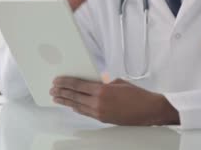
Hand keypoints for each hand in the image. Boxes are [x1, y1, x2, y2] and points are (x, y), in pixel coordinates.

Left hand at [50, 77, 179, 125]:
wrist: (148, 110)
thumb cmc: (137, 94)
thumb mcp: (118, 82)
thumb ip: (103, 82)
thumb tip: (93, 82)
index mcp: (102, 90)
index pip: (78, 85)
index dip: (65, 83)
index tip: (57, 81)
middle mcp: (98, 103)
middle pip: (74, 97)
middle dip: (62, 93)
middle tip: (53, 90)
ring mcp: (99, 113)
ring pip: (78, 106)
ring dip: (66, 102)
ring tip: (57, 98)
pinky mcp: (103, 119)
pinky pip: (85, 113)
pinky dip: (77, 108)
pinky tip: (72, 106)